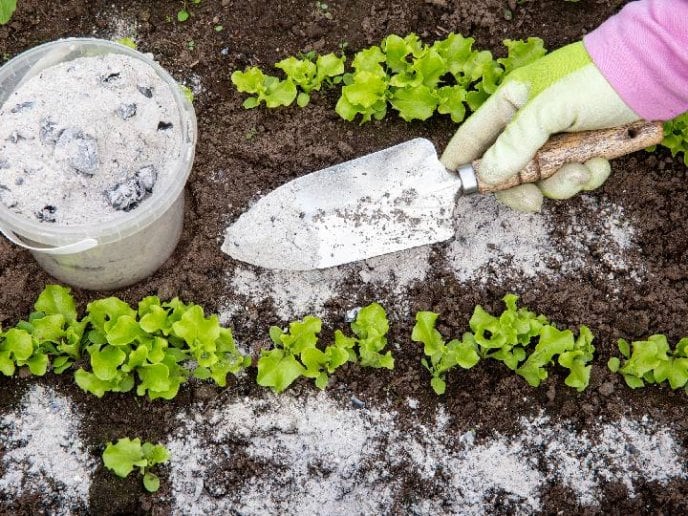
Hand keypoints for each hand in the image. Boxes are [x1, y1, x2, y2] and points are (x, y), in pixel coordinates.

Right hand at [440, 42, 639, 211]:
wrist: (654, 75)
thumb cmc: (599, 78)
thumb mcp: (550, 109)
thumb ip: (515, 143)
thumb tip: (488, 175)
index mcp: (510, 104)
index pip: (472, 138)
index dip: (461, 164)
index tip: (458, 189)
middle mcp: (527, 123)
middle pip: (505, 170)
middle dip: (523, 187)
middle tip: (534, 200)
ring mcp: (552, 139)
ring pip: (540, 179)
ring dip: (562, 182)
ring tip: (584, 169)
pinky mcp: (578, 149)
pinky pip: (569, 176)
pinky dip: (585, 176)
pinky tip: (600, 162)